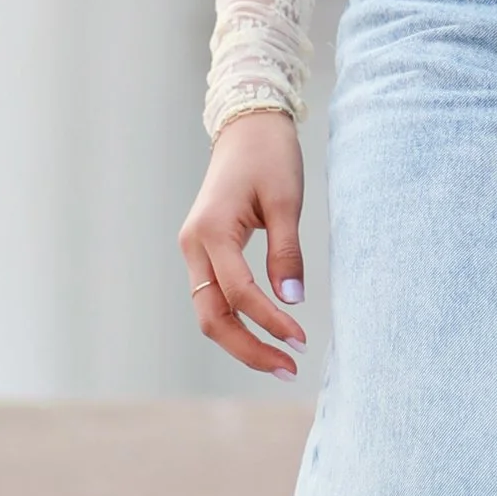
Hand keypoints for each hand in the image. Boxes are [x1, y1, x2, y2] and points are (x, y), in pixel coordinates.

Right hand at [179, 111, 308, 376]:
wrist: (247, 127)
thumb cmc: (270, 157)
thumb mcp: (286, 201)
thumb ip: (287, 252)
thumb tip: (293, 300)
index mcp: (211, 231)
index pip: (240, 293)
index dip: (271, 322)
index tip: (302, 341)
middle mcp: (194, 245)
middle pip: (212, 317)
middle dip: (249, 349)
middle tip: (289, 368)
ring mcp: (194, 250)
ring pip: (209, 312)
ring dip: (242, 341)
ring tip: (281, 360)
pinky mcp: (204, 252)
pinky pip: (214, 297)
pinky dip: (237, 321)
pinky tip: (265, 334)